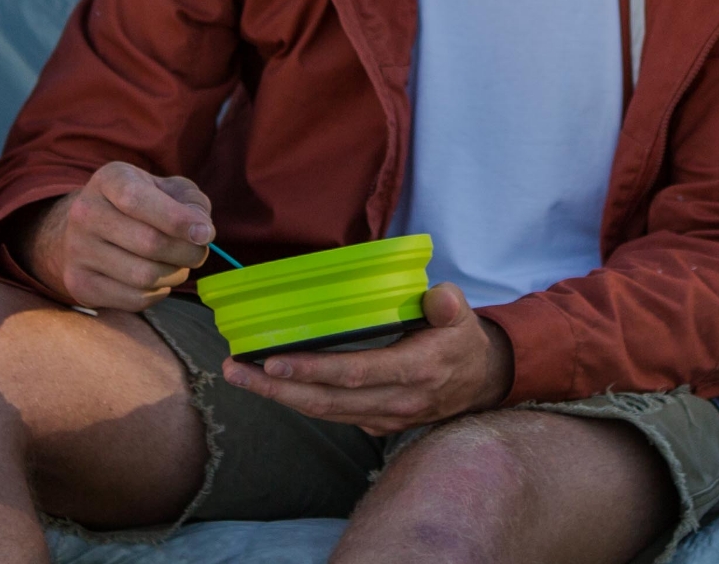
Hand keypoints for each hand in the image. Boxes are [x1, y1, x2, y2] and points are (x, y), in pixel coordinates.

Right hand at [25, 161, 216, 309]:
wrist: (90, 230)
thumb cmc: (142, 206)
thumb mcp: (168, 189)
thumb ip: (191, 203)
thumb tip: (202, 232)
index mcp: (109, 180)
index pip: (137, 199)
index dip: (176, 219)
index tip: (206, 233)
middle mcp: (85, 213)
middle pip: (149, 243)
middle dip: (187, 252)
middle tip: (199, 252)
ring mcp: (77, 251)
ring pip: (144, 276)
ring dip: (175, 275)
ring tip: (177, 265)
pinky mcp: (79, 284)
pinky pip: (134, 299)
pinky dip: (158, 293)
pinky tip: (157, 280)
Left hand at [219, 283, 509, 435]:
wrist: (482, 382)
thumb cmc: (463, 342)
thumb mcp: (464, 318)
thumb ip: (449, 306)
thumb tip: (437, 294)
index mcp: (416, 372)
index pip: (356, 374)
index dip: (313, 371)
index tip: (274, 361)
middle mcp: (397, 402)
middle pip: (327, 402)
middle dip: (277, 389)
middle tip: (236, 371)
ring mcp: (385, 417)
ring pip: (324, 413)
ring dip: (280, 397)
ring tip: (241, 376)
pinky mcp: (377, 423)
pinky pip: (332, 415)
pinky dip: (299, 401)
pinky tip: (272, 386)